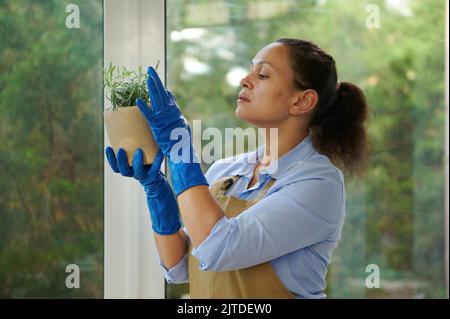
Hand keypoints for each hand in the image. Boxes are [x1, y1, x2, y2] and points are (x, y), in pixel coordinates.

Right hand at [105, 147, 180, 234]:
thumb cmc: (145, 167)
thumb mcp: (137, 159)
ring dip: (137, 162)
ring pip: (138, 172)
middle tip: (121, 150)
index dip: (110, 159)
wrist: (157, 183)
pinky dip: (158, 161)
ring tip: (138, 151)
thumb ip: (132, 150)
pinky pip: (155, 169)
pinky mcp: (154, 176)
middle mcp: (134, 175)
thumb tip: (128, 130)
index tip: (108, 148)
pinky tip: (160, 152)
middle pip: (124, 171)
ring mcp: (144, 177)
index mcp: (127, 171)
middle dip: (121, 161)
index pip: (116, 167)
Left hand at [135, 67, 207, 195]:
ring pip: (158, 100)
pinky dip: (144, 109)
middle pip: (163, 94)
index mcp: (177, 115)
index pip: (170, 99)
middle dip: (156, 81)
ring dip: (152, 88)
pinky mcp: (159, 128)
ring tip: (146, 77)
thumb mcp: (180, 131)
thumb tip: (173, 117)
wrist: (183, 155)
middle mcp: (173, 114)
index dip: (163, 89)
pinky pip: (150, 116)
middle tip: (150, 70)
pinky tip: (138, 101)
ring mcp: (166, 120)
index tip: (157, 80)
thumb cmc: (181, 147)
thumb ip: (175, 121)